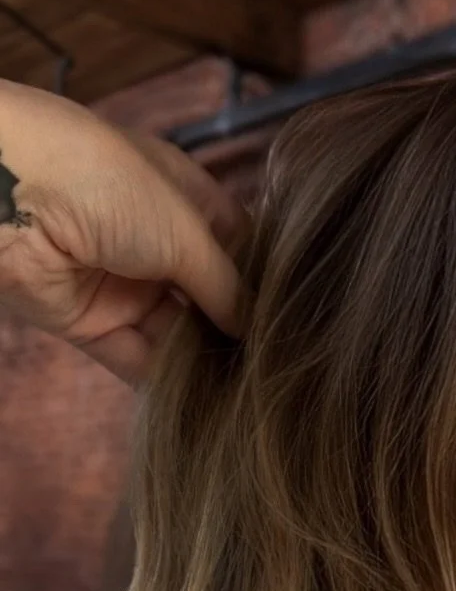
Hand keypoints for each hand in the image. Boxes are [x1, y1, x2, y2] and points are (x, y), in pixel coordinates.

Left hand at [0, 77, 249, 385]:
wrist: (10, 197)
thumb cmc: (107, 186)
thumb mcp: (186, 231)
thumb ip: (226, 286)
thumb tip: (254, 328)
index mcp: (178, 196)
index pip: (235, 244)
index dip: (262, 279)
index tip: (293, 318)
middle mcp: (151, 239)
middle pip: (205, 293)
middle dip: (234, 326)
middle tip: (275, 367)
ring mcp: (119, 282)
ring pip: (172, 331)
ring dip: (203, 360)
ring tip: (247, 393)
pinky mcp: (87, 322)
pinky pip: (134, 358)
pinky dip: (163, 382)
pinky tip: (204, 404)